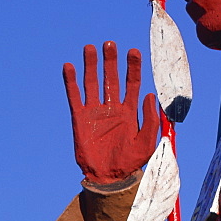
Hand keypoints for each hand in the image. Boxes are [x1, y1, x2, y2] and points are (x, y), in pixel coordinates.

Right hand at [63, 42, 159, 181]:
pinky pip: (75, 96)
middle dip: (111, 61)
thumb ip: (151, 119)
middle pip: (111, 78)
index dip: (133, 67)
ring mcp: (95, 111)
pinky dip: (71, 81)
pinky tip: (69, 66)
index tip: (134, 51)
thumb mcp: (148, 141)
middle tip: (110, 43)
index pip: (132, 83)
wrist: (110, 177)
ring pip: (92, 83)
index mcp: (130, 111)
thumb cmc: (131, 161)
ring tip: (90, 47)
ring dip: (91, 65)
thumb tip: (149, 94)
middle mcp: (112, 107)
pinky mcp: (80, 118)